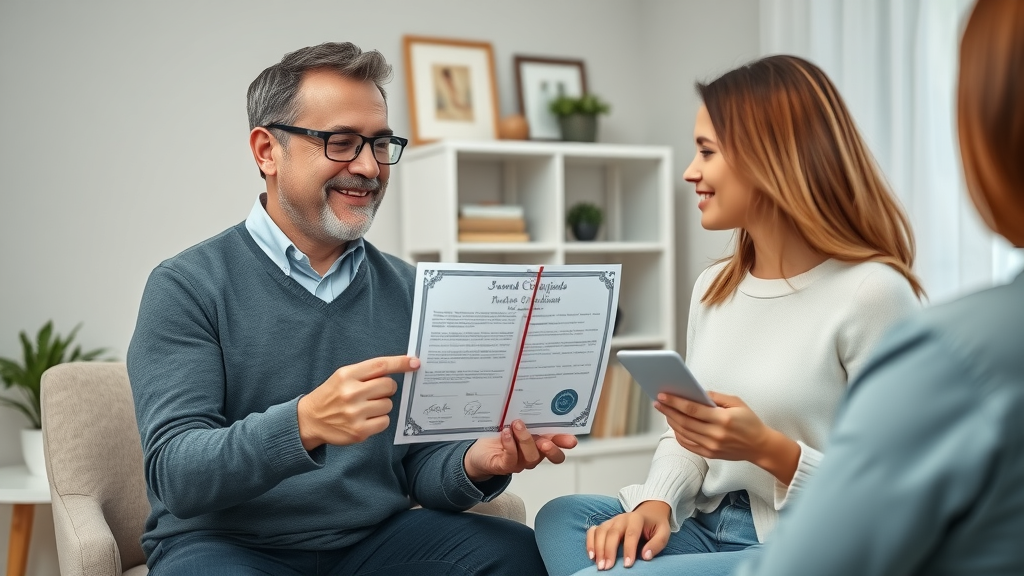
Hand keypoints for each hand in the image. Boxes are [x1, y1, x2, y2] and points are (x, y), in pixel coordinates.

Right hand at [297, 355, 418, 449]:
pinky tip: (366, 419)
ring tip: (365, 407)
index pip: (380, 365)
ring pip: (388, 405)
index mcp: (347, 375)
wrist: (309, 420)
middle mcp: (351, 393)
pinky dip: (379, 420)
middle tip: (374, 392)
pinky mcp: (359, 431)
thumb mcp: (343, 377)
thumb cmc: (331, 395)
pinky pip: (384, 421)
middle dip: (387, 389)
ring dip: (382, 406)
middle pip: (389, 386)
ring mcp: (355, 413)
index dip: (401, 363)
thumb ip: (366, 373)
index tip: (415, 362)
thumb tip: (398, 370)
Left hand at [463, 419, 577, 481]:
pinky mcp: (504, 466)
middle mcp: (534, 454)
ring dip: (525, 439)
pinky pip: (511, 458)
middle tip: (546, 442)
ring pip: (531, 457)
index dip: (566, 442)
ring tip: (517, 424)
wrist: (477, 452)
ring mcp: (520, 462)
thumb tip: (532, 395)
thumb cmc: (499, 434)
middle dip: (553, 449)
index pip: (559, 444)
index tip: (571, 439)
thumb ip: (526, 415)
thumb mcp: (514, 422)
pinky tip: (506, 433)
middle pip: (553, 457)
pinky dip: (510, 445)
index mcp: (540, 441)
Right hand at [587, 500, 671, 569]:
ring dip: (598, 549)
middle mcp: (621, 518)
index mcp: (636, 519)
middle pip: (612, 533)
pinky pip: (593, 531)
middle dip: (608, 551)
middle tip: (607, 568)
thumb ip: (656, 544)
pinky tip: (591, 556)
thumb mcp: (663, 532)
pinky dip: (590, 542)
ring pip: (600, 532)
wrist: (649, 512)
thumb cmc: (655, 525)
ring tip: (599, 565)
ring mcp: (611, 521)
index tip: (628, 565)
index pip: (631, 534)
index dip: (629, 550)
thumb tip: (646, 556)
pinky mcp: (605, 525)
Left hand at [656, 391, 799, 483]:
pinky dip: (678, 435)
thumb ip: (716, 397)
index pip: (692, 409)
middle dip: (668, 411)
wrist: (760, 446)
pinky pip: (688, 445)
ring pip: (684, 433)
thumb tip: (695, 392)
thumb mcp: (737, 402)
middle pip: (684, 422)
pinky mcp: (710, 454)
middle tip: (658, 402)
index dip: (675, 402)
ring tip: (665, 412)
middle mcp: (715, 434)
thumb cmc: (750, 422)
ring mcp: (711, 446)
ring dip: (671, 422)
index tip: (663, 396)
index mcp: (722, 419)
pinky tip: (675, 426)